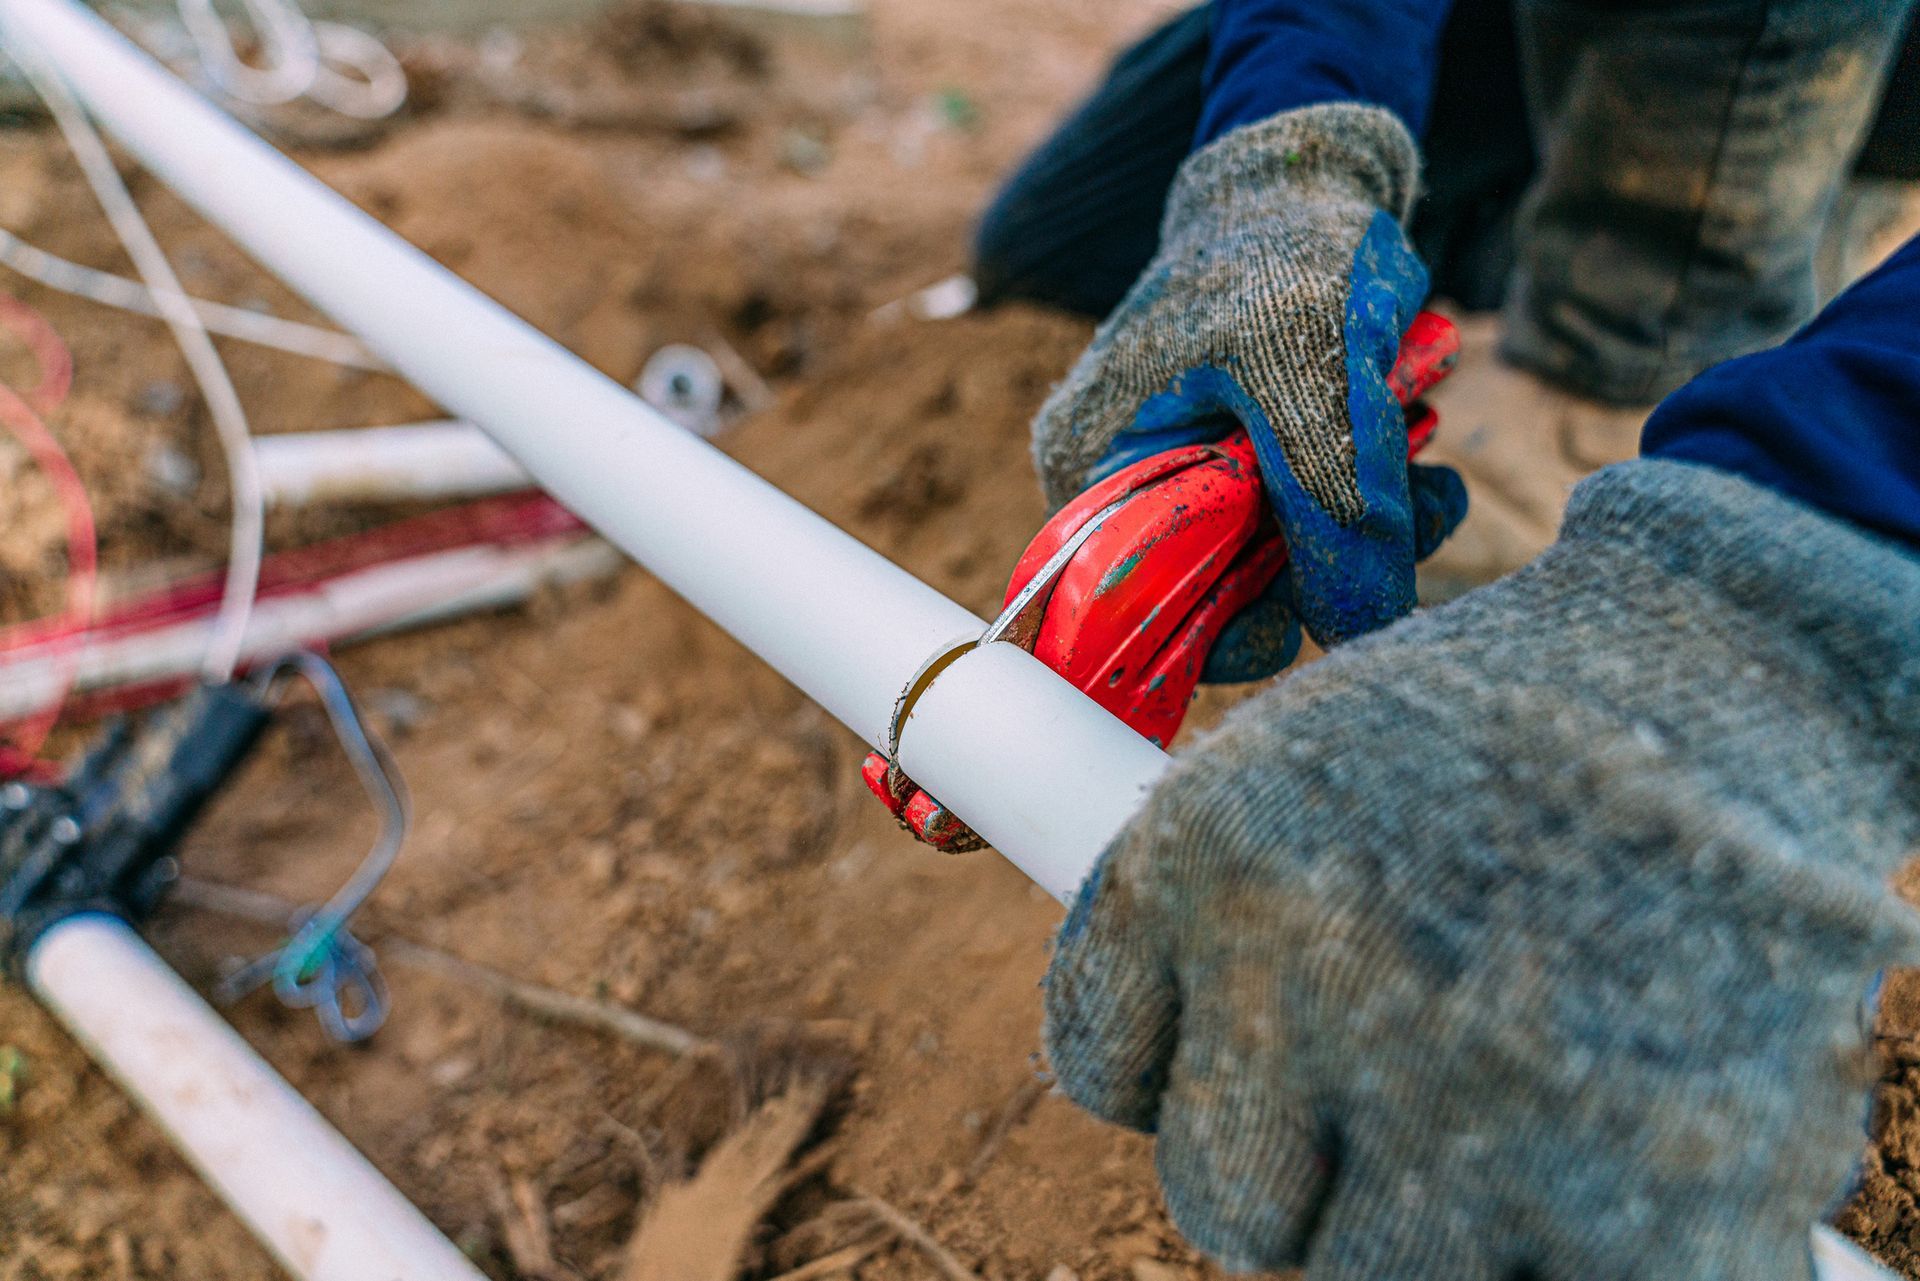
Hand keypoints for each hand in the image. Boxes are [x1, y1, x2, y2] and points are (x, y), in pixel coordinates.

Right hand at [1030, 103, 1465, 679]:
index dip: (1216, 630)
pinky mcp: (1256, 463)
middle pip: (1219, 592)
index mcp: (1094, 465)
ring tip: (1431, 477)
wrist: (1309, 179)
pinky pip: (1315, 521)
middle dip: (1321, 570)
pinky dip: (1372, 503)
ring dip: (1366, 533)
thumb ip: (1333, 504)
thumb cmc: (1283, 255)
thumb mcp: (1312, 376)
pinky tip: (1423, 459)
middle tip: (1410, 519)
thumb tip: (1361, 631)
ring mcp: (1196, 475)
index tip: (1304, 616)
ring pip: (1283, 562)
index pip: (1131, 604)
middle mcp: (1132, 485)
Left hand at [1045, 460, 1919, 1278]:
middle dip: (1297, 1156)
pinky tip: (1605, 1163)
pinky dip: (1569, 1259)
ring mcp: (1463, 1097)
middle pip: (1218, 1194)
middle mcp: (1306, 982)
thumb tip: (1154, 1050)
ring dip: (1423, 1214)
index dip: (1175, 1061)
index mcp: (1205, 862)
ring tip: (1514, 1092)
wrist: (1745, 671)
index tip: (1246, 1047)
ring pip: (1354, 1272)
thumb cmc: (1517, 714)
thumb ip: (1214, 912)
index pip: (1097, 1054)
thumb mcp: (1309, 752)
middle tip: (1398, 1077)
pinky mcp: (1637, 1194)